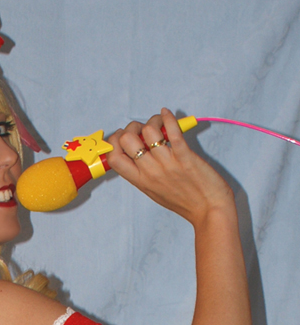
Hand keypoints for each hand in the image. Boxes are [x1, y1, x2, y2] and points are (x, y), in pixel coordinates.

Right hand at [106, 109, 233, 225]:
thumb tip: (136, 155)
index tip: (123, 137)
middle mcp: (150, 171)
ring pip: (148, 131)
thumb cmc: (185, 202)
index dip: (114, 142)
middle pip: (126, 140)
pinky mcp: (185, 156)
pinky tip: (167, 114)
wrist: (209, 210)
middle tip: (143, 129)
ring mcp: (167, 163)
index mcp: (141, 181)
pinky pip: (172, 131)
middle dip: (132, 127)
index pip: (114, 158)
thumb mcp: (154, 192)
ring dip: (153, 121)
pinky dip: (168, 118)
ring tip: (160, 125)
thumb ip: (143, 175)